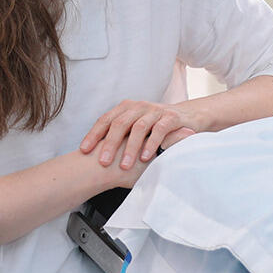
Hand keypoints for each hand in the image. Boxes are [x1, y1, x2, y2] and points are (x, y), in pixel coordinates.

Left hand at [80, 99, 198, 170]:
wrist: (187, 117)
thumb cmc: (155, 127)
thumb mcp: (135, 128)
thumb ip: (119, 135)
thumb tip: (93, 153)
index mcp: (126, 108)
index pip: (105, 120)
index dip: (94, 134)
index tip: (84, 151)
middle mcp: (139, 106)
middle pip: (119, 123)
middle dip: (110, 144)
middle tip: (104, 162)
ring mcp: (155, 110)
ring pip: (138, 127)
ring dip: (130, 148)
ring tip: (125, 166)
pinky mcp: (171, 116)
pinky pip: (159, 129)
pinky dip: (151, 144)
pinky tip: (146, 158)